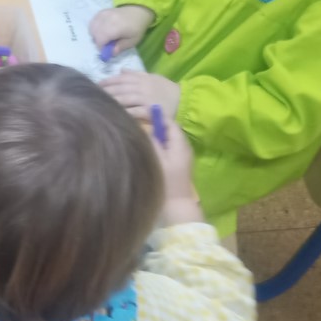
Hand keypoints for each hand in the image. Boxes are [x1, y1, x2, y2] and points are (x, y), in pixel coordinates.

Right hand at [89, 5, 154, 58]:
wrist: (137, 12)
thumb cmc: (136, 28)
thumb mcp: (132, 41)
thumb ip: (121, 47)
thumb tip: (110, 53)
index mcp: (116, 27)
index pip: (101, 39)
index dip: (101, 47)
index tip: (106, 51)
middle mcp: (107, 19)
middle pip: (95, 34)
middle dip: (98, 41)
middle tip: (106, 44)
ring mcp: (103, 14)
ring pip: (92, 28)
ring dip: (95, 35)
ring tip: (104, 37)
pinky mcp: (101, 12)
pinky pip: (93, 22)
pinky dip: (95, 28)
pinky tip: (102, 30)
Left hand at [99, 70, 181, 118]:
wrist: (183, 100)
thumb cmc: (166, 89)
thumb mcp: (152, 77)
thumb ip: (136, 74)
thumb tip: (121, 70)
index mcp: (142, 78)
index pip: (122, 78)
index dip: (109, 81)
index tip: (97, 85)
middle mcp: (143, 86)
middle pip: (121, 88)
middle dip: (107, 91)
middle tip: (95, 94)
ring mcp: (147, 98)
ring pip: (126, 98)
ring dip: (113, 100)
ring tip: (102, 103)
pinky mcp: (151, 109)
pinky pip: (136, 111)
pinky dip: (126, 112)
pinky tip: (117, 113)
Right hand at [147, 109, 202, 225]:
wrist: (177, 206)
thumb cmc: (167, 182)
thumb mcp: (157, 159)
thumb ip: (151, 141)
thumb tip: (143, 126)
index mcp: (180, 144)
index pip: (169, 122)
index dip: (156, 116)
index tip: (140, 113)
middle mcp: (183, 147)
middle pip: (168, 129)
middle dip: (153, 124)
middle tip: (136, 122)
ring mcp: (181, 156)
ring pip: (167, 138)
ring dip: (154, 134)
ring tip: (138, 133)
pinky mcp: (177, 164)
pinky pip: (167, 147)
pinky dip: (157, 143)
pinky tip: (145, 148)